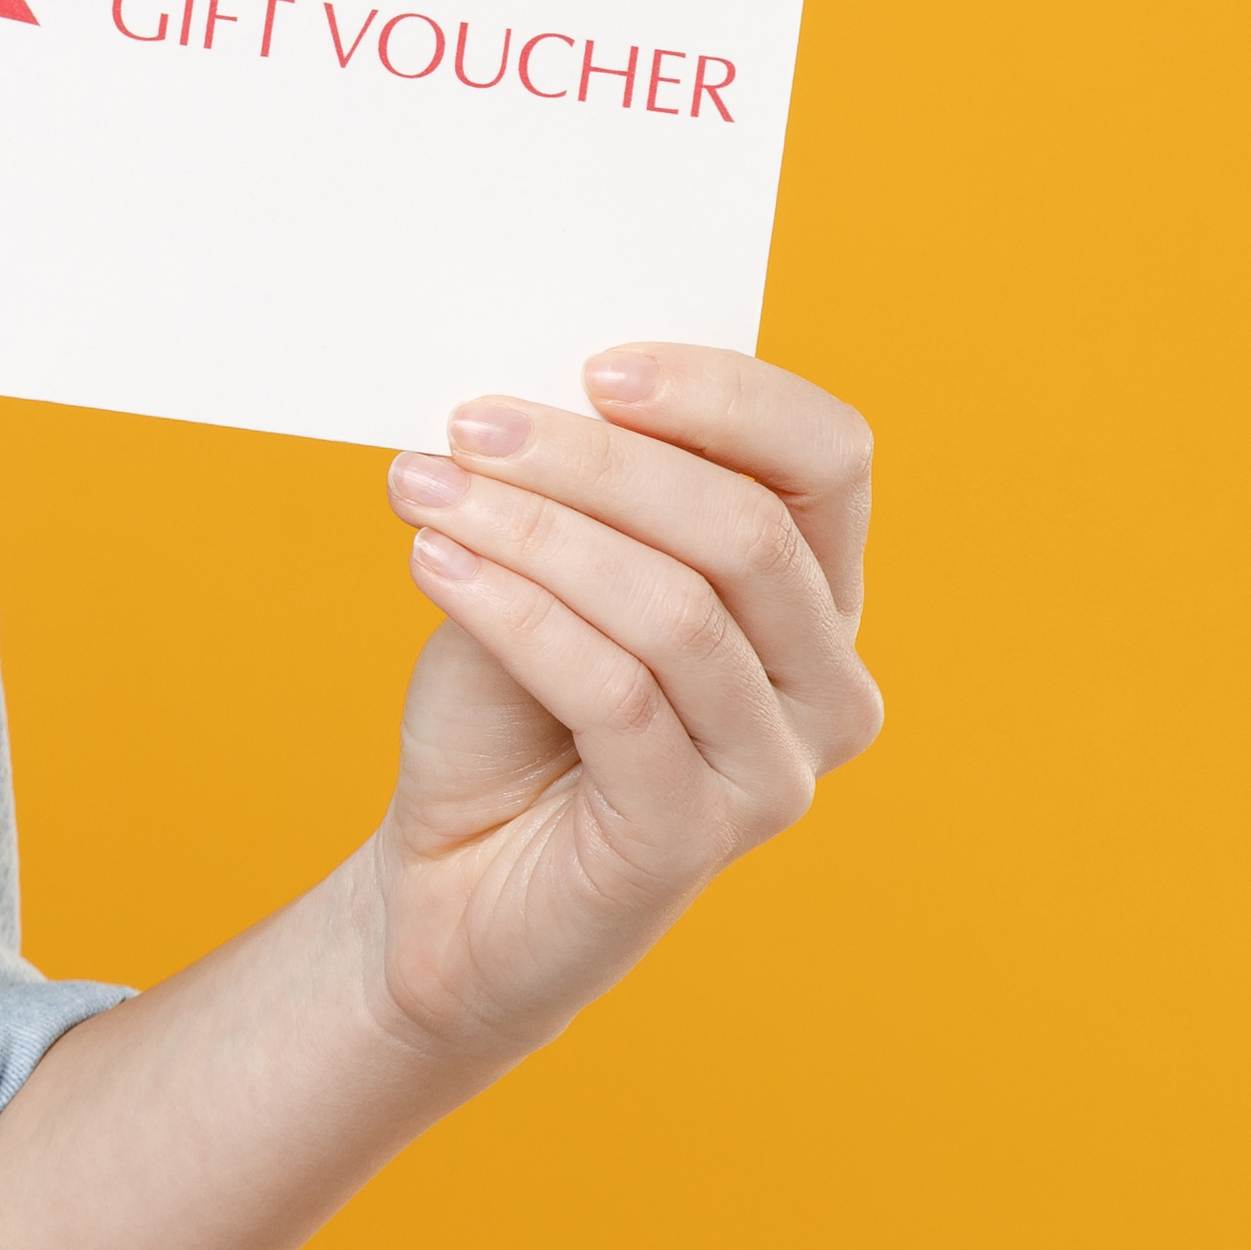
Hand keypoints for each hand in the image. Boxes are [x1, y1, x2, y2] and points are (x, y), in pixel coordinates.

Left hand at [362, 344, 883, 1068]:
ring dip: (538, 530)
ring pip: (677, 610)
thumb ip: (580, 502)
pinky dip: (515, 612)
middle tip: (469, 424)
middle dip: (599, 460)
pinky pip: (615, 694)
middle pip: (748, 529)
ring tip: (422, 487)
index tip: (595, 365)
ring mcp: (774, 772)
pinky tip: (433, 564)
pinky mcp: (692, 837)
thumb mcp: (544, 577)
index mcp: (815, 600)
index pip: (828, 461)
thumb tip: (539, 402)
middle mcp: (826, 686)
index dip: (726, 396)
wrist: (446, 884)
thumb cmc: (507, 717)